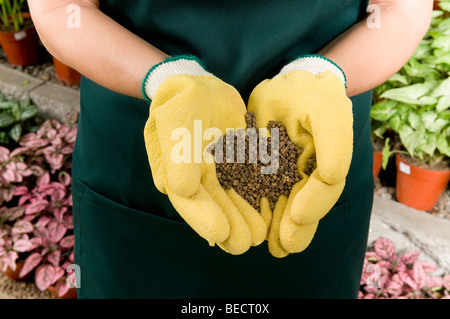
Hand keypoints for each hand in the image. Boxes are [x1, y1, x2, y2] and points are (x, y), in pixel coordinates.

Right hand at [142, 55, 266, 254]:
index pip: (190, 202)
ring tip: (260, 235)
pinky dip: (258, 194)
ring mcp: (220, 171)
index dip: (204, 219)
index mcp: (177, 175)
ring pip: (234, 198)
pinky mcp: (239, 161)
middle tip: (246, 244)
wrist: (199, 85)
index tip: (221, 235)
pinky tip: (271, 207)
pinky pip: (249, 180)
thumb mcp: (173, 124)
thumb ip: (176, 157)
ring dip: (245, 216)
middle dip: (230, 225)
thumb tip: (181, 189)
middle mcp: (198, 179)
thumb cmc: (181, 104)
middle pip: (214, 206)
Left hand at [248, 55, 352, 256]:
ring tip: (273, 247)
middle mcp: (308, 173)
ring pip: (285, 205)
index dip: (313, 205)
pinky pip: (261, 193)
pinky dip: (260, 211)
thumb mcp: (327, 112)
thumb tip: (330, 177)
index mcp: (325, 163)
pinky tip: (255, 226)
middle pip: (305, 205)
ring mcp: (286, 174)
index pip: (324, 189)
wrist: (288, 85)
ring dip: (279, 227)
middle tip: (284, 247)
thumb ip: (334, 143)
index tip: (298, 217)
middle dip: (296, 228)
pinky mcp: (264, 170)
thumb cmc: (310, 96)